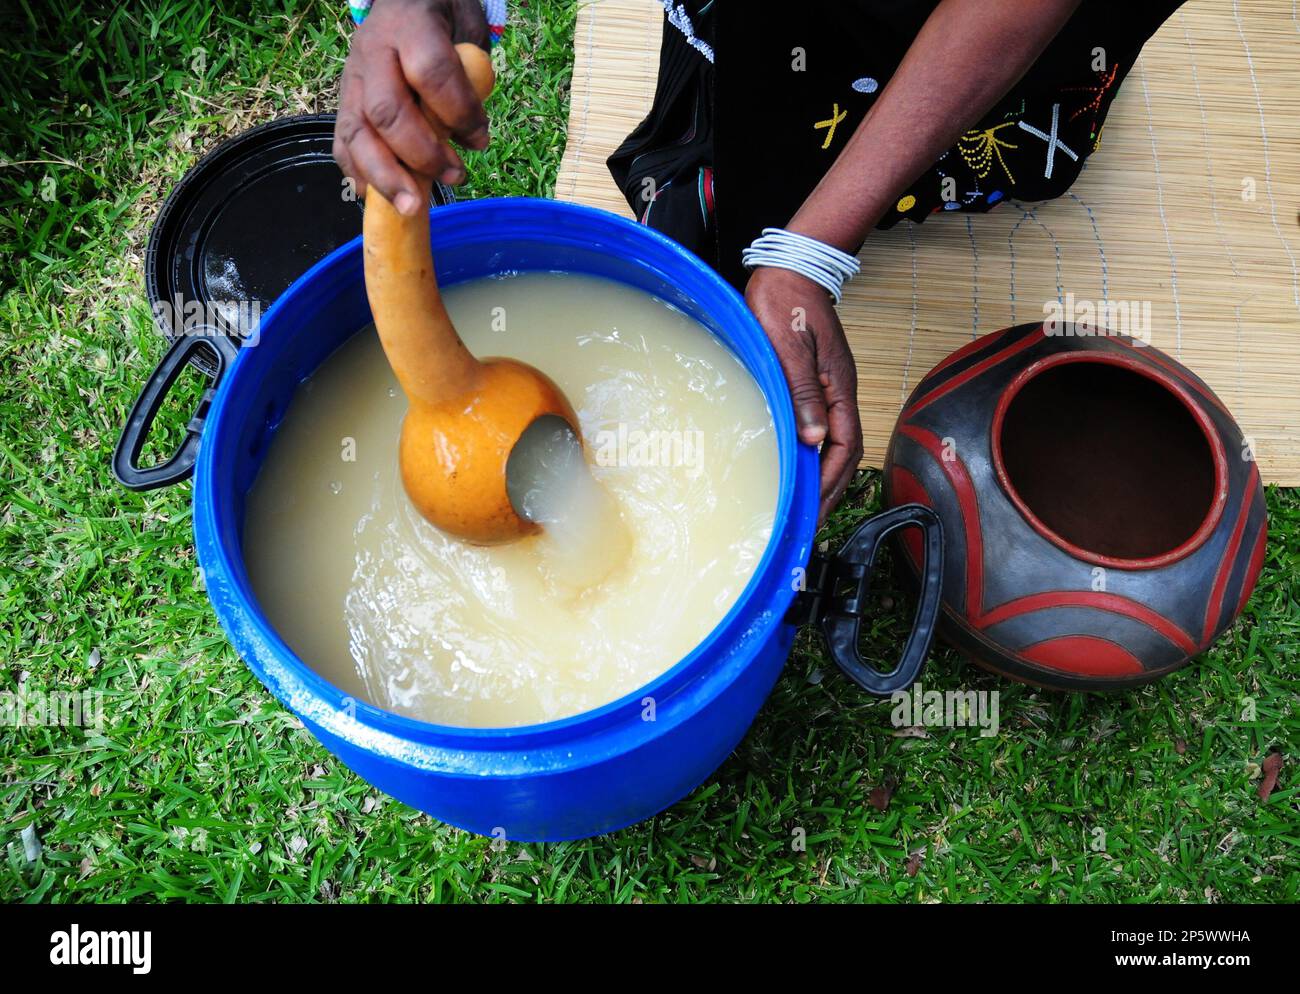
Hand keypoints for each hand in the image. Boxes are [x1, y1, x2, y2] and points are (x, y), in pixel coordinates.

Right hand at [334, 0, 490, 214]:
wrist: (403, 0)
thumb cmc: (442, 18)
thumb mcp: (466, 27)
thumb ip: (471, 70)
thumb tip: (471, 131)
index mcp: (409, 26)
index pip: (431, 72)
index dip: (458, 112)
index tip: (480, 140)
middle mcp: (373, 51)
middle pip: (387, 110)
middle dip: (421, 154)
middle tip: (454, 178)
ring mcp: (353, 78)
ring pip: (357, 132)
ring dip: (385, 176)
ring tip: (411, 207)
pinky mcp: (344, 101)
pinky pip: (342, 142)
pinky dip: (358, 173)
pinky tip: (377, 198)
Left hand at [745, 266, 862, 524]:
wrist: (791, 270)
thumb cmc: (786, 303)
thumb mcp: (791, 349)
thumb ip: (802, 393)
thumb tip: (813, 439)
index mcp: (838, 386)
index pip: (843, 444)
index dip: (830, 479)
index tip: (813, 506)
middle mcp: (839, 391)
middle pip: (844, 450)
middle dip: (830, 488)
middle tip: (811, 521)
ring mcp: (830, 387)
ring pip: (835, 441)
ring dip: (824, 475)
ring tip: (808, 504)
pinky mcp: (817, 382)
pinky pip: (823, 426)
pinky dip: (815, 453)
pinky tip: (801, 465)